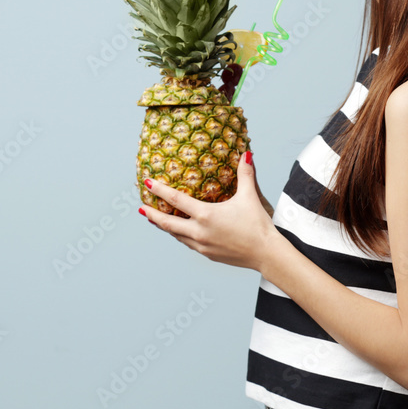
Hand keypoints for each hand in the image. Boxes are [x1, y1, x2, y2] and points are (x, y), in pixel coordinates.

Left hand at [141, 151, 276, 271]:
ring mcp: (201, 245)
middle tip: (141, 208)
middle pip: (167, 223)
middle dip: (152, 214)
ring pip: (176, 235)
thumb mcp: (249, 197)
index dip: (159, 190)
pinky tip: (181, 232)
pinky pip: (188, 243)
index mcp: (206, 216)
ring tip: (156, 219)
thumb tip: (247, 154)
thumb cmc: (258, 225)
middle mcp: (199, 232)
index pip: (176, 201)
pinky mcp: (207, 254)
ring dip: (165, 226)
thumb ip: (246, 174)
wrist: (266, 253)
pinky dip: (180, 236)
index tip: (146, 183)